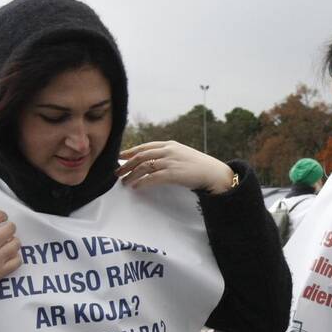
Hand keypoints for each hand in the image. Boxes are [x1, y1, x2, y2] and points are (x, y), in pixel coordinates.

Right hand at [0, 210, 20, 329]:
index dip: (1, 216)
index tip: (2, 219)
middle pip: (11, 228)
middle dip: (8, 228)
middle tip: (5, 232)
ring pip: (16, 244)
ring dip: (12, 242)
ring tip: (7, 245)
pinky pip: (17, 260)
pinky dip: (14, 257)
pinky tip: (8, 257)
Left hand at [117, 141, 234, 193]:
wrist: (214, 173)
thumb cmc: (201, 166)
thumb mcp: (184, 155)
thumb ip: (170, 155)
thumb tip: (156, 162)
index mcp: (170, 145)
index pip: (146, 146)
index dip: (131, 151)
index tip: (121, 156)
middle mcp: (168, 151)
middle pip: (141, 155)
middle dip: (127, 164)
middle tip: (117, 171)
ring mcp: (170, 162)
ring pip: (144, 166)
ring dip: (132, 174)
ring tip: (124, 182)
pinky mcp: (172, 174)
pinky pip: (152, 178)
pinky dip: (142, 182)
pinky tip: (136, 187)